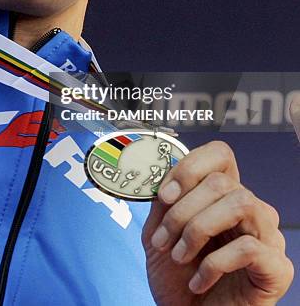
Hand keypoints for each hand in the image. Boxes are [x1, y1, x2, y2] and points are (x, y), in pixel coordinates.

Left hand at [142, 141, 293, 304]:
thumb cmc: (177, 278)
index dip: (190, 167)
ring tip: (180, 256)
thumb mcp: (159, 232)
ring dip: (199, 229)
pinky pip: (250, 247)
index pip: (220, 155)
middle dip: (182, 210)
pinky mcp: (276, 267)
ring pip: (240, 203)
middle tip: (163, 240)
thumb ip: (162, 202)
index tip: (165, 196)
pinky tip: (198, 281)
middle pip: (221, 180)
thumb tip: (161, 176)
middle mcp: (250, 208)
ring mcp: (267, 236)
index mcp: (223, 195)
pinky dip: (215, 263)